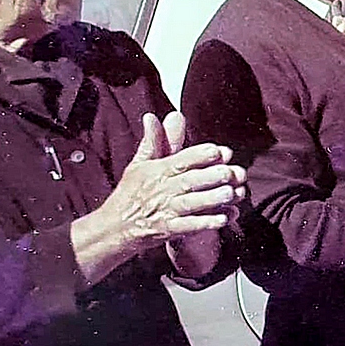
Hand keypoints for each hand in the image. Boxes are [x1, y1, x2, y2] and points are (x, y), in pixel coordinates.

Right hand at [104, 112, 246, 249]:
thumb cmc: (130, 193)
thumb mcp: (139, 164)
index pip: (179, 160)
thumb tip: (158, 115)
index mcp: (157, 171)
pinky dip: (205, 223)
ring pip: (191, 204)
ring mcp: (166, 211)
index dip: (199, 155)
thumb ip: (154, 140)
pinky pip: (188, 227)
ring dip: (211, 199)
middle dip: (211, 176)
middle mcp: (162, 190)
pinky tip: (223, 218)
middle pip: (189, 181)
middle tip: (231, 172)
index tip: (218, 151)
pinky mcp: (168, 230)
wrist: (113, 228)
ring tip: (231, 193)